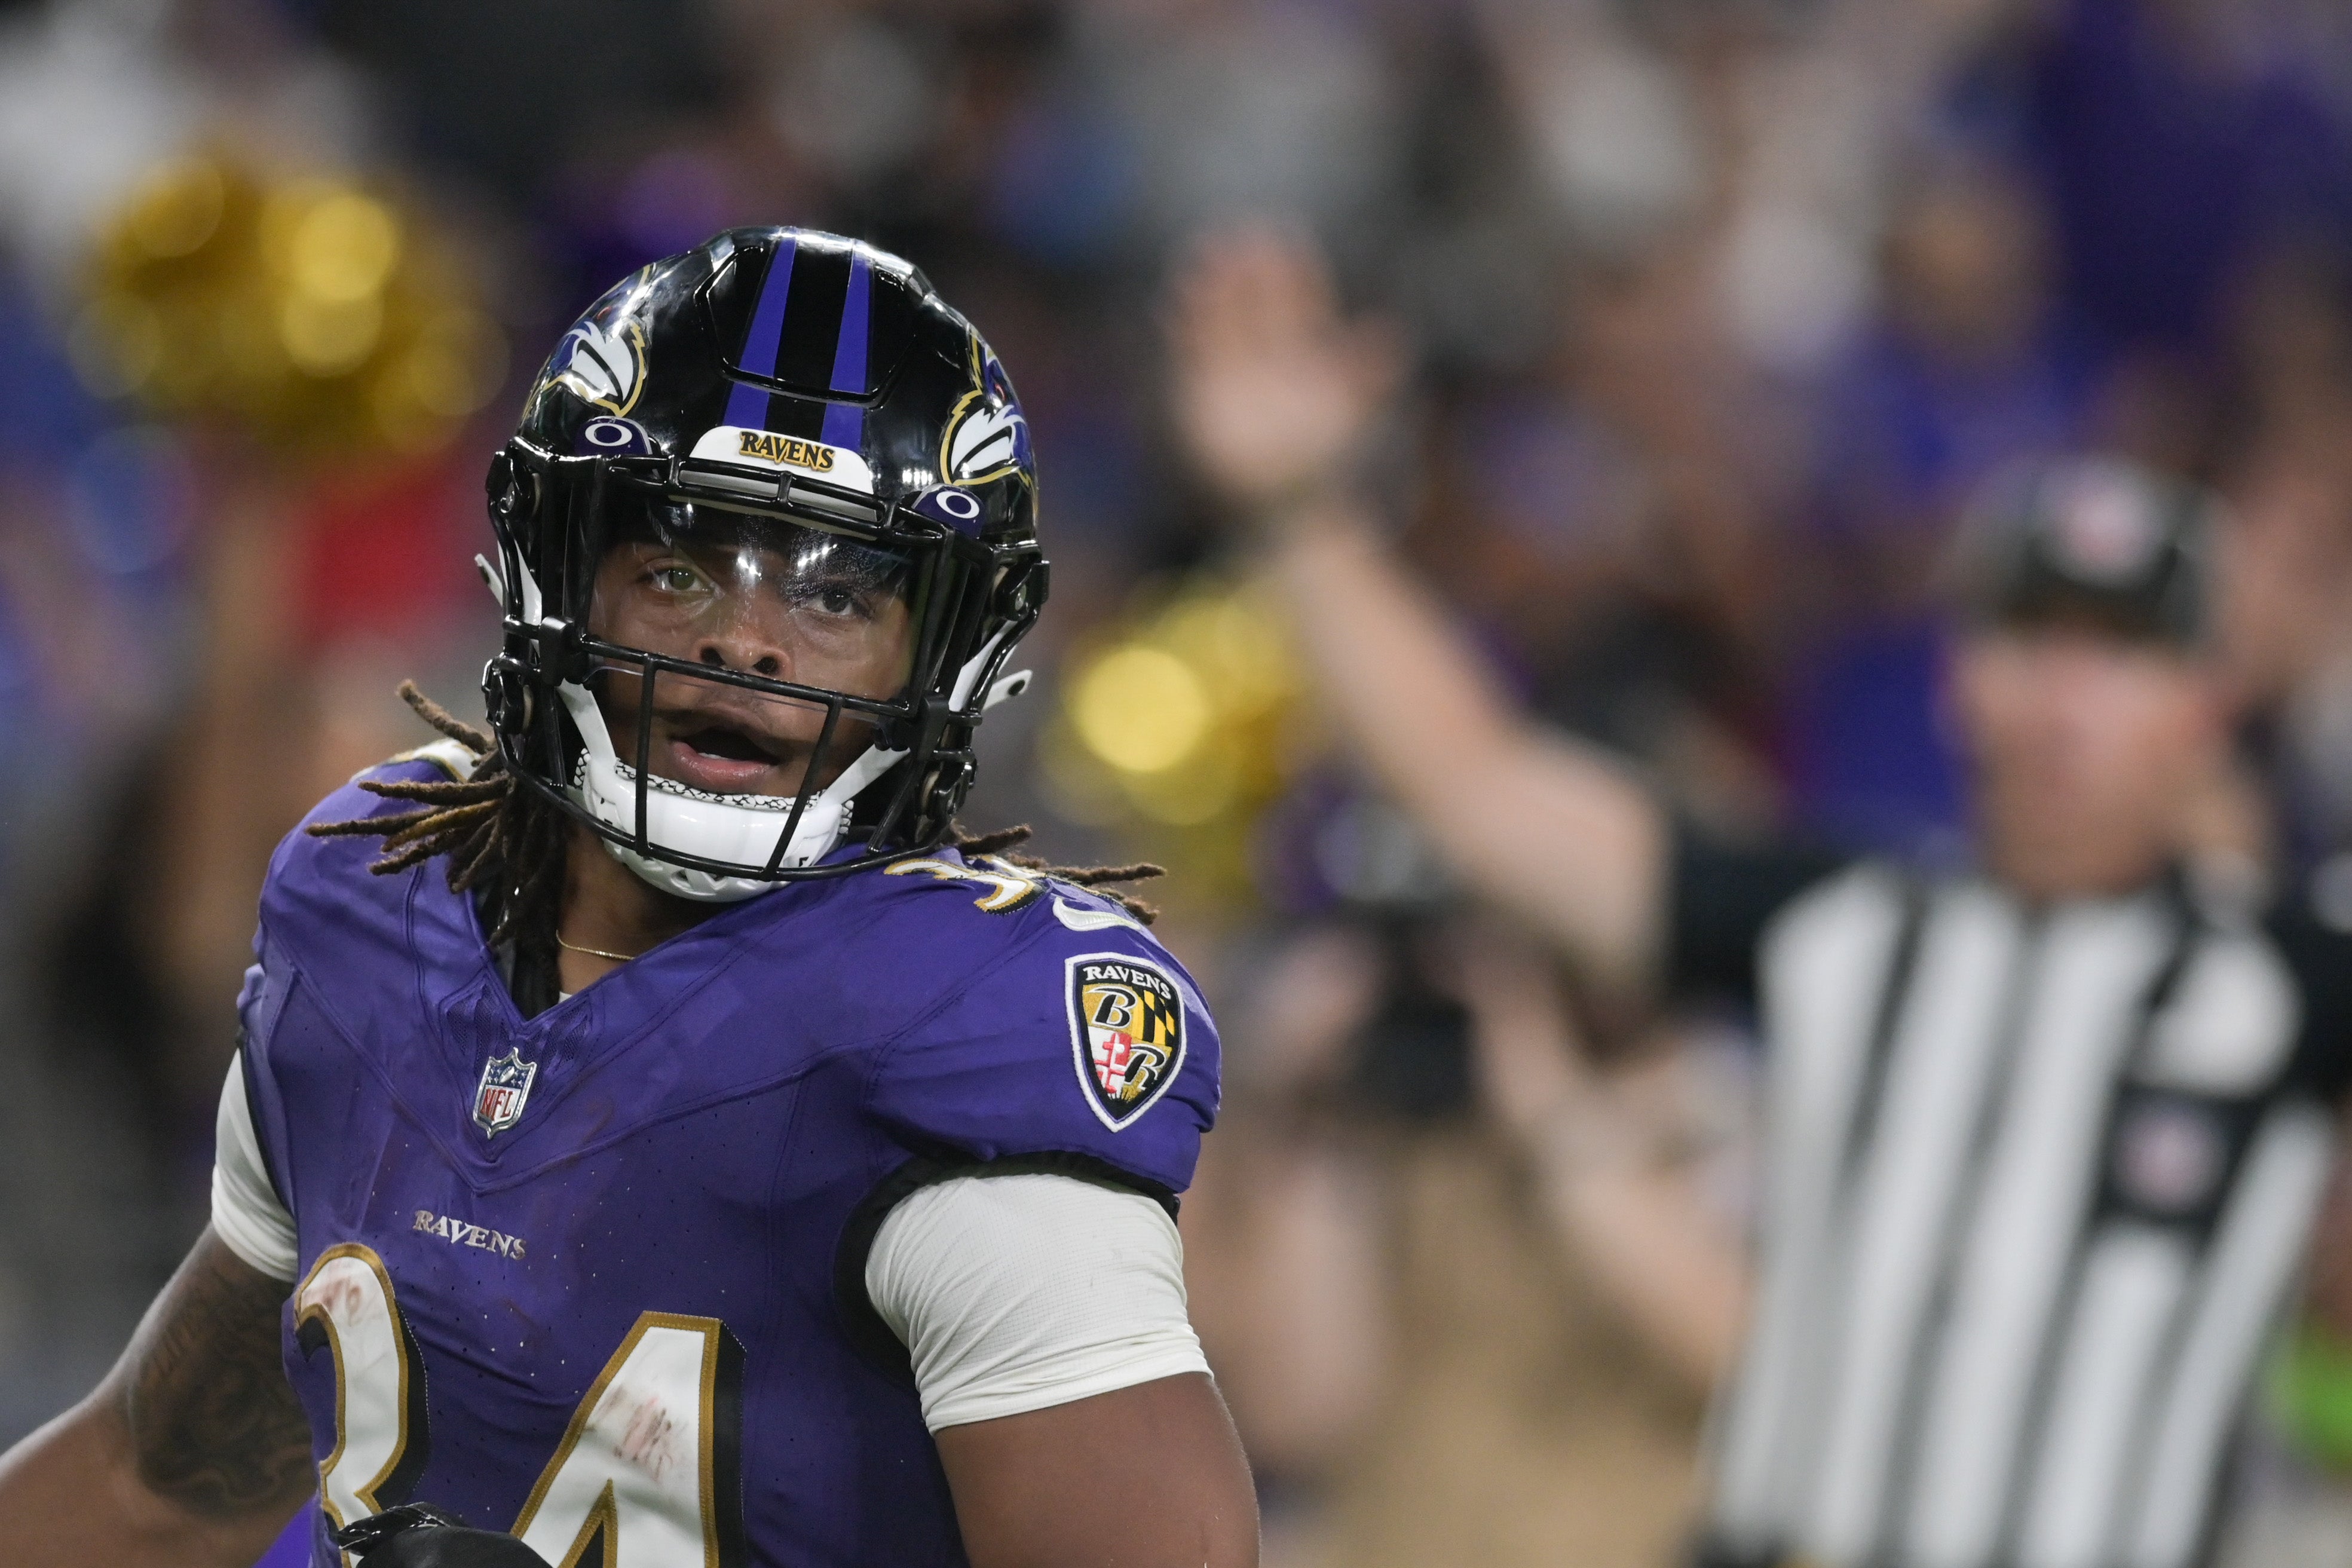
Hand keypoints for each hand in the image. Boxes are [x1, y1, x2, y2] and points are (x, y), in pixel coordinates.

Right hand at [1166, 225, 1400, 523]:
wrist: (1281, 509)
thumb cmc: (1318, 464)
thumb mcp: (1346, 418)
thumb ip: (1363, 377)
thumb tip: (1392, 334)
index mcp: (1306, 358)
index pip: (1299, 306)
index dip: (1293, 275)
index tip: (1287, 240)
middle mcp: (1269, 361)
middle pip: (1259, 307)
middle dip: (1251, 274)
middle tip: (1245, 236)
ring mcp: (1235, 377)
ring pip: (1224, 325)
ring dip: (1214, 295)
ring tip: (1206, 260)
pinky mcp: (1203, 397)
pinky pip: (1191, 357)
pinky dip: (1184, 333)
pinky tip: (1174, 308)